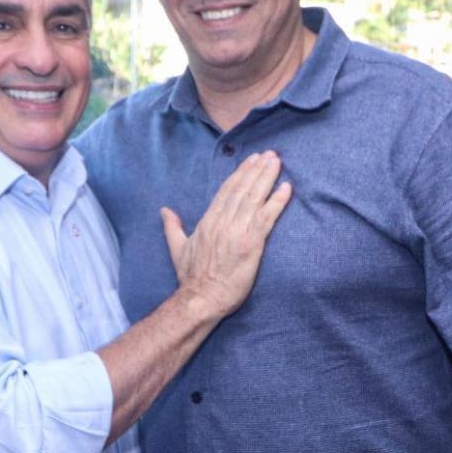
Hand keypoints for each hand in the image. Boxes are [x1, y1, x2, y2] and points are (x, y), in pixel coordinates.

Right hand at [161, 151, 290, 319]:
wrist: (200, 298)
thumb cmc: (191, 277)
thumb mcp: (177, 248)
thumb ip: (172, 227)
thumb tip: (164, 211)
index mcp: (208, 221)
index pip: (226, 190)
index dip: (240, 173)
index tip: (252, 160)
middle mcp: (222, 222)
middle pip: (242, 189)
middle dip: (256, 169)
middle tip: (270, 154)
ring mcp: (237, 232)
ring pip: (254, 198)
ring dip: (267, 178)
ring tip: (277, 162)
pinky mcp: (250, 244)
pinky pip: (266, 217)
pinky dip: (277, 201)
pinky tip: (286, 188)